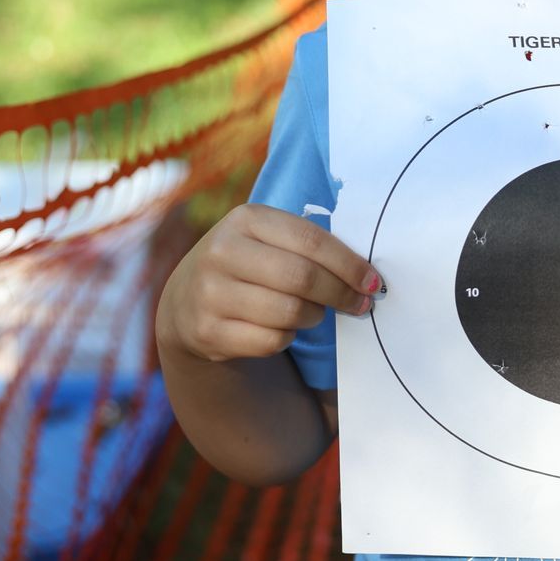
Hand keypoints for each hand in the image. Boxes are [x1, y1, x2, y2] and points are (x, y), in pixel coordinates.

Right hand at [156, 203, 381, 363]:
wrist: (186, 300)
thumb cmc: (249, 264)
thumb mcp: (267, 239)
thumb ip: (308, 246)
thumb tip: (366, 275)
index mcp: (247, 219)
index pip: (312, 240)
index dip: (349, 264)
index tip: (373, 282)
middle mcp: (222, 251)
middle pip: (302, 278)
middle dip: (340, 294)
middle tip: (358, 304)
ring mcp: (210, 292)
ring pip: (289, 312)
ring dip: (313, 316)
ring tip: (313, 313)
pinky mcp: (206, 331)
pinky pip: (270, 341)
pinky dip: (287, 338)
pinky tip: (282, 328)